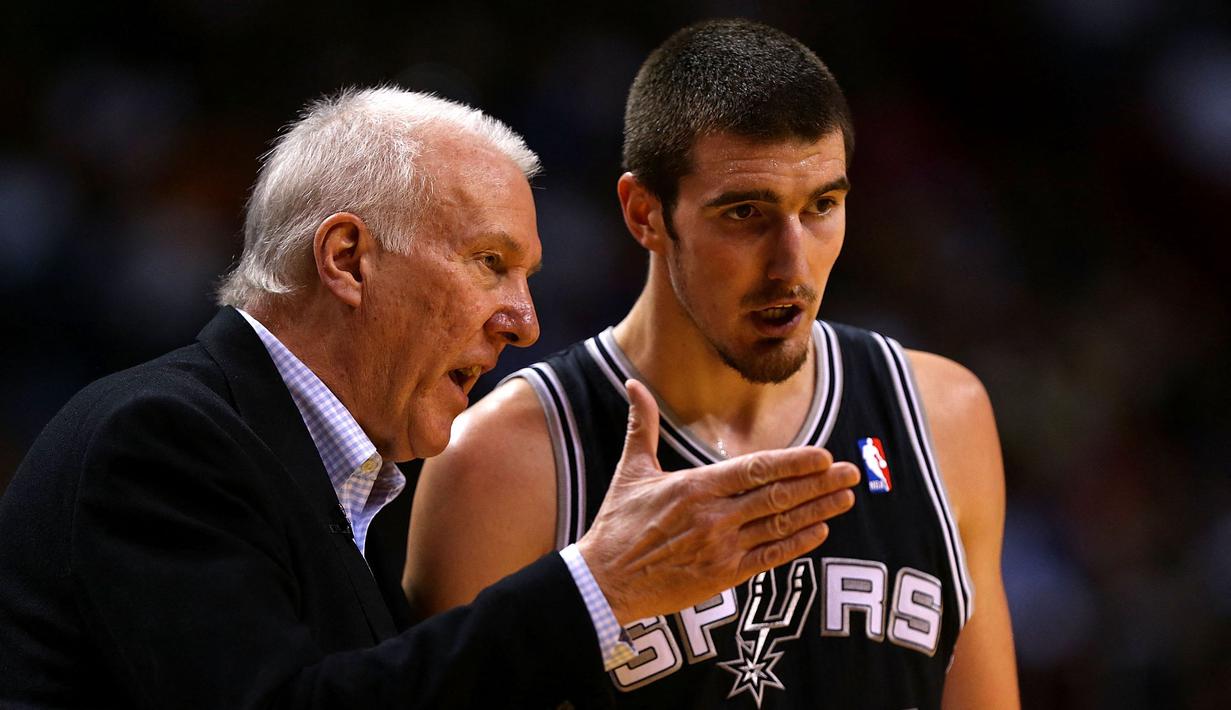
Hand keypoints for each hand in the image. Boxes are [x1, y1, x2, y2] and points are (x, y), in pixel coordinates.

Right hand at [576, 379, 858, 624]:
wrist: (605, 582)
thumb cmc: (618, 524)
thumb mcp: (631, 470)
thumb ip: (642, 424)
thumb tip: (631, 382)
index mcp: (696, 486)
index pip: (756, 469)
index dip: (793, 463)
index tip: (823, 455)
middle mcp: (714, 516)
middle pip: (777, 495)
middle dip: (819, 483)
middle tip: (851, 472)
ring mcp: (721, 548)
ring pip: (779, 525)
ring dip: (817, 511)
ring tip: (845, 498)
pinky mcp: (723, 576)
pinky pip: (770, 556)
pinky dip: (797, 543)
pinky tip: (820, 531)